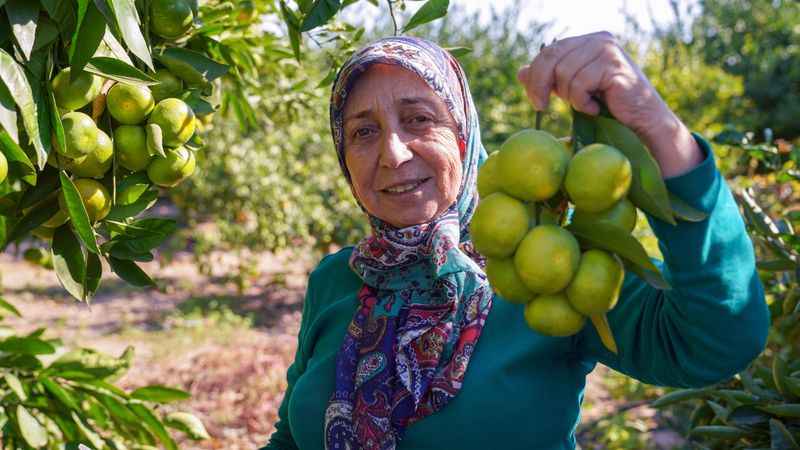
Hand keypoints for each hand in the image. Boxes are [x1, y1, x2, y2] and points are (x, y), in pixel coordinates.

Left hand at [517, 32, 703, 177]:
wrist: (641, 122)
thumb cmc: (609, 106)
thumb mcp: (572, 90)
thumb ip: (550, 79)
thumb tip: (521, 72)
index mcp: (587, 41)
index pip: (548, 51)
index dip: (534, 75)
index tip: (534, 99)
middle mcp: (599, 39)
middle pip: (551, 58)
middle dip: (540, 85)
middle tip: (541, 105)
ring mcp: (608, 50)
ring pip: (564, 73)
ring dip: (569, 96)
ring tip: (584, 105)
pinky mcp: (614, 67)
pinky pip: (580, 84)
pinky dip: (582, 102)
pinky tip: (596, 107)